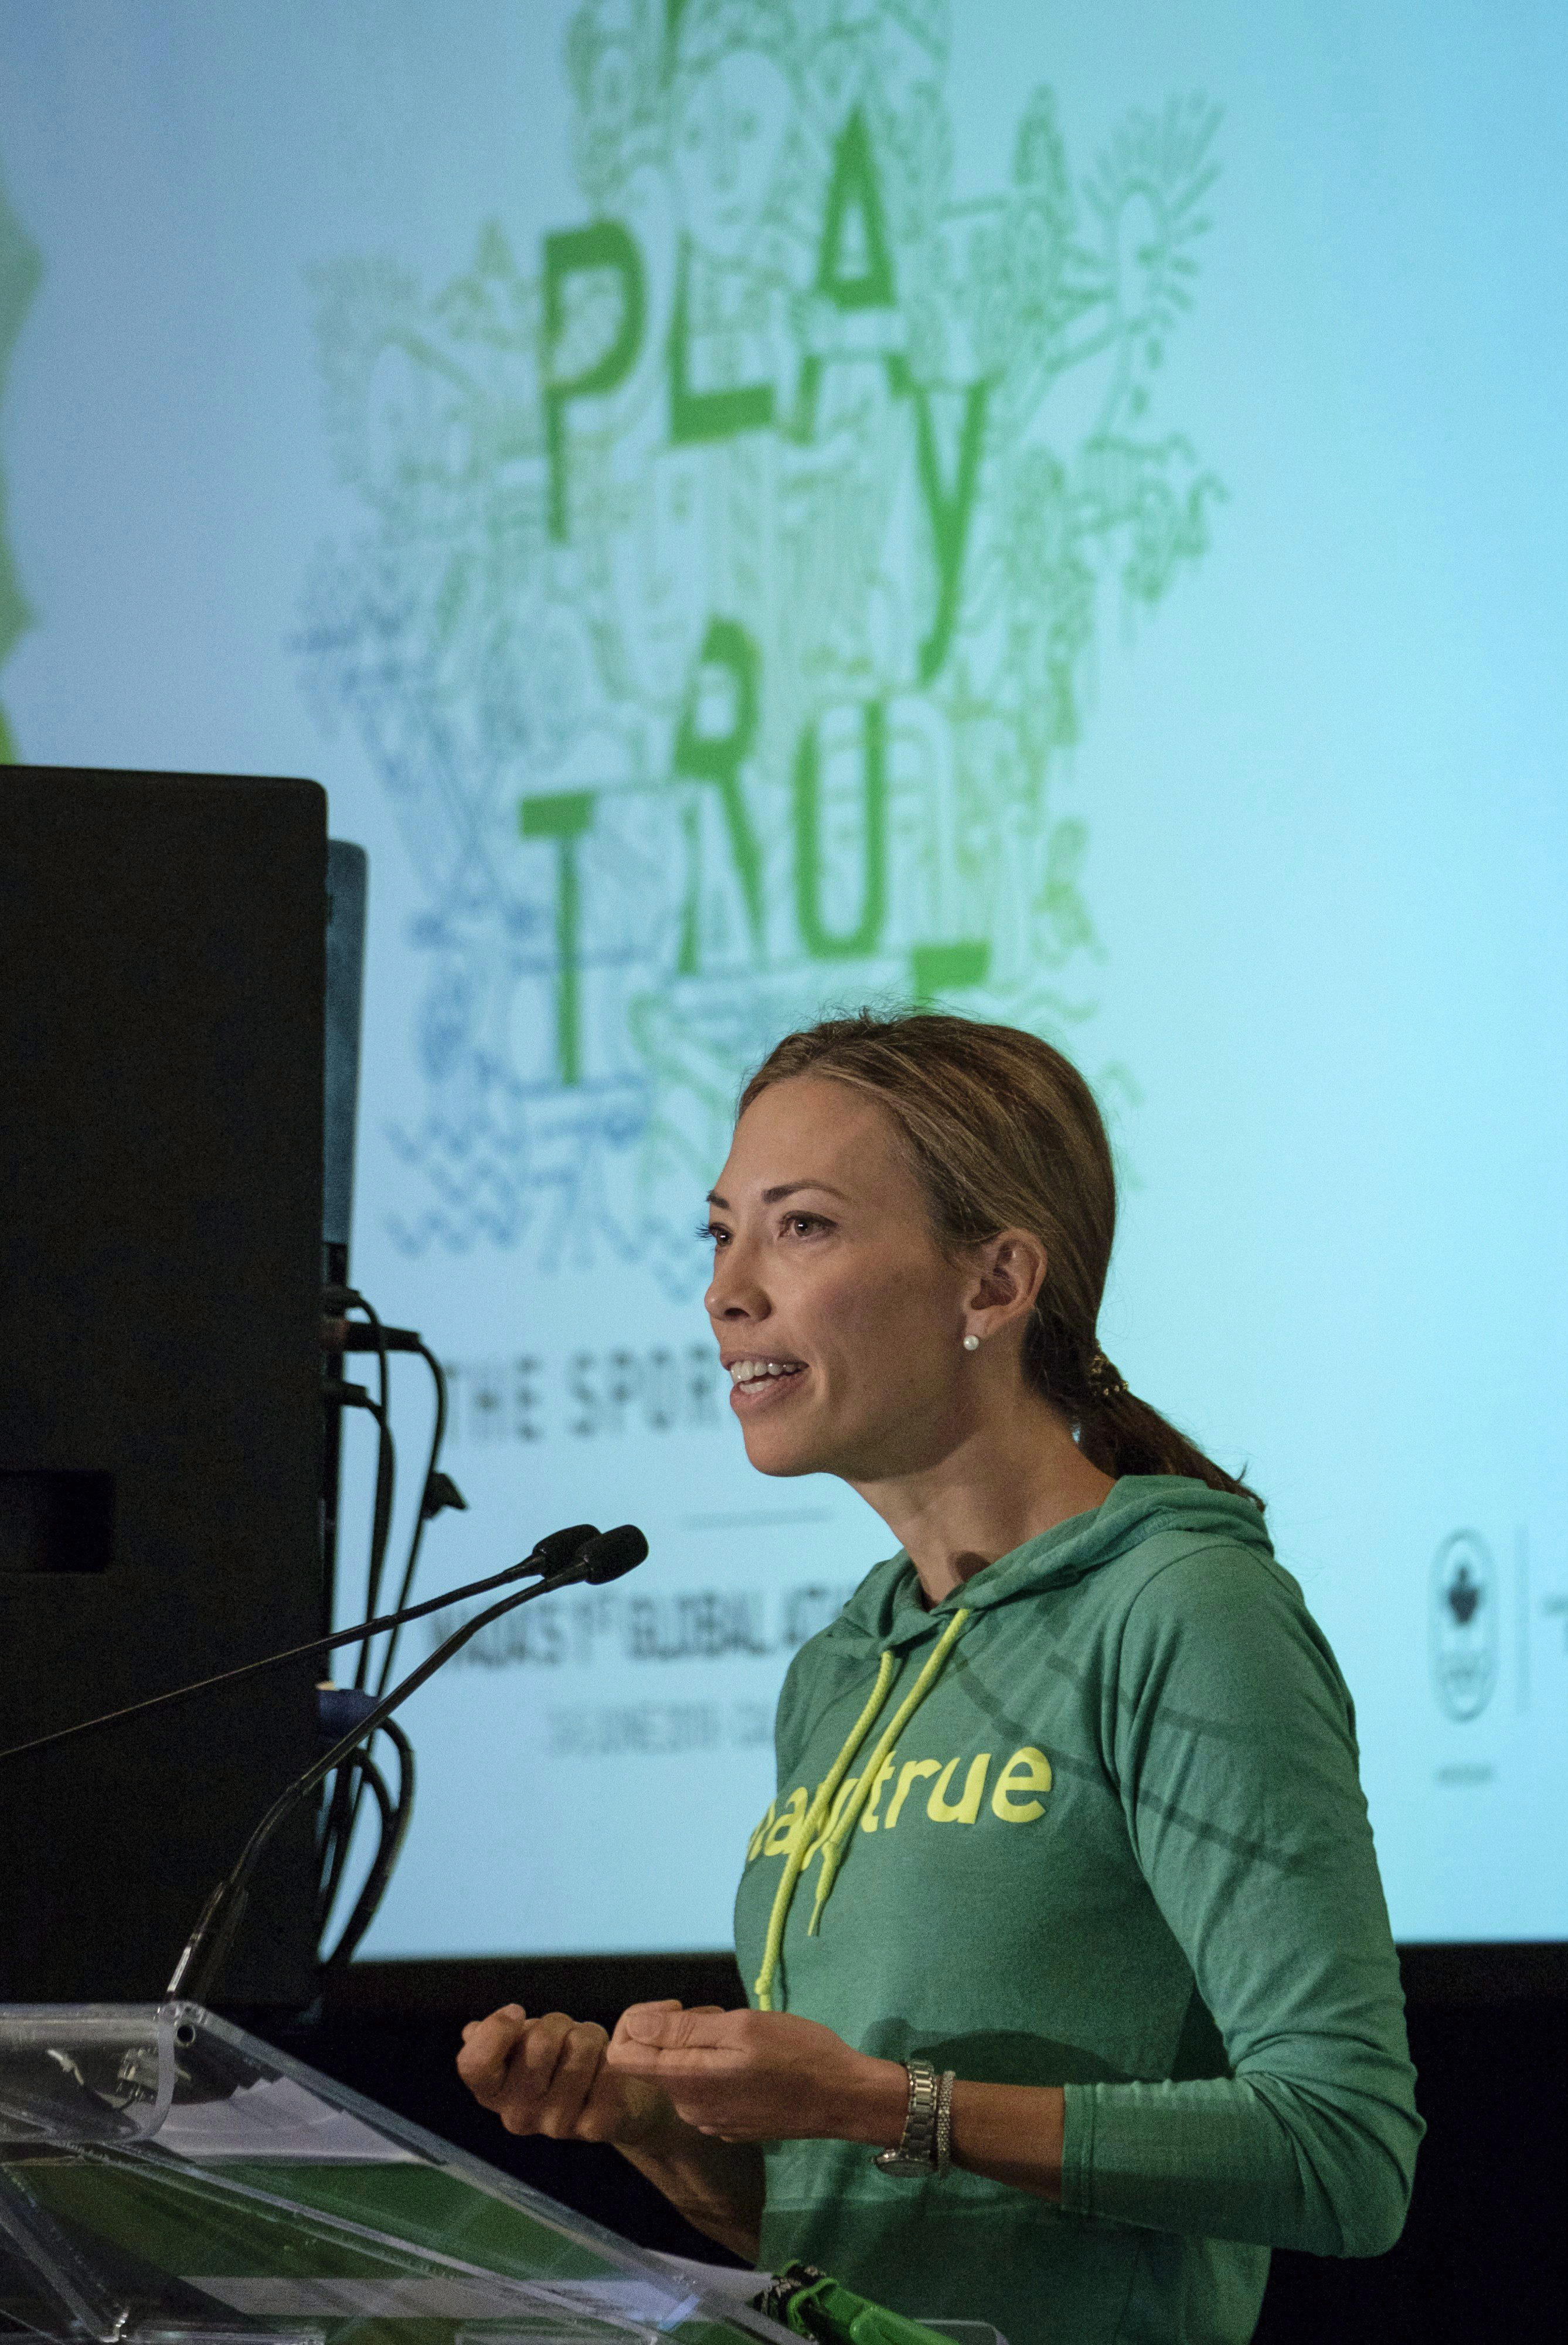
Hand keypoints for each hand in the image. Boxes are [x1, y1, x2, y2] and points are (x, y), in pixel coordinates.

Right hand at [456, 2003, 675, 2146]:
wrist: (614, 2102)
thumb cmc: (561, 2062)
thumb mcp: (524, 2044)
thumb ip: (496, 2038)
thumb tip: (472, 2031)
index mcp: (493, 2092)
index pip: (474, 2065)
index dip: (495, 2030)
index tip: (516, 2012)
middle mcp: (518, 2115)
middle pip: (537, 2043)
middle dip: (558, 2025)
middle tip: (565, 2038)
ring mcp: (555, 2125)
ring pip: (579, 2047)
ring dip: (589, 2037)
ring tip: (589, 2054)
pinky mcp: (594, 2126)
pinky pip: (607, 2069)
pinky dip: (612, 2058)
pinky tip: (607, 2072)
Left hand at [604, 2001, 904, 2144]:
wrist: (842, 2098)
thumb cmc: (796, 2054)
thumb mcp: (740, 2027)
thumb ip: (682, 2029)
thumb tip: (632, 2024)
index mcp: (685, 2081)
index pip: (622, 2056)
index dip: (638, 2021)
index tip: (678, 2007)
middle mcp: (689, 2107)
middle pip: (656, 2058)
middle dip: (681, 2027)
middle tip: (724, 2016)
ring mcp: (710, 2120)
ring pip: (684, 2070)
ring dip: (703, 2045)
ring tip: (744, 2035)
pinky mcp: (730, 2124)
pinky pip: (706, 2087)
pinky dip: (718, 2066)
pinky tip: (752, 2060)